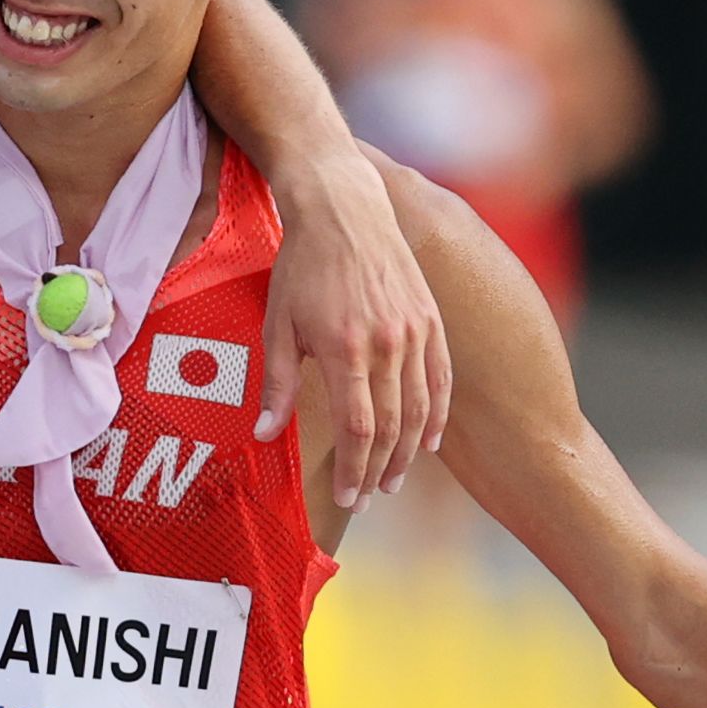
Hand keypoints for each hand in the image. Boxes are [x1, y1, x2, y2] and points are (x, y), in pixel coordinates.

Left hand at [258, 152, 451, 507]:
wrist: (344, 209)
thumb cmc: (302, 267)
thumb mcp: (277, 324)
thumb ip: (276, 384)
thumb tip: (265, 436)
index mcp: (346, 350)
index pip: (358, 429)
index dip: (354, 469)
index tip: (347, 497)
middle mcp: (388, 344)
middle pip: (392, 426)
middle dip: (378, 470)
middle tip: (367, 498)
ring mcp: (416, 331)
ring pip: (420, 408)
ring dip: (408, 452)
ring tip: (392, 480)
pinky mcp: (432, 319)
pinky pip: (441, 378)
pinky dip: (437, 414)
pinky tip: (429, 441)